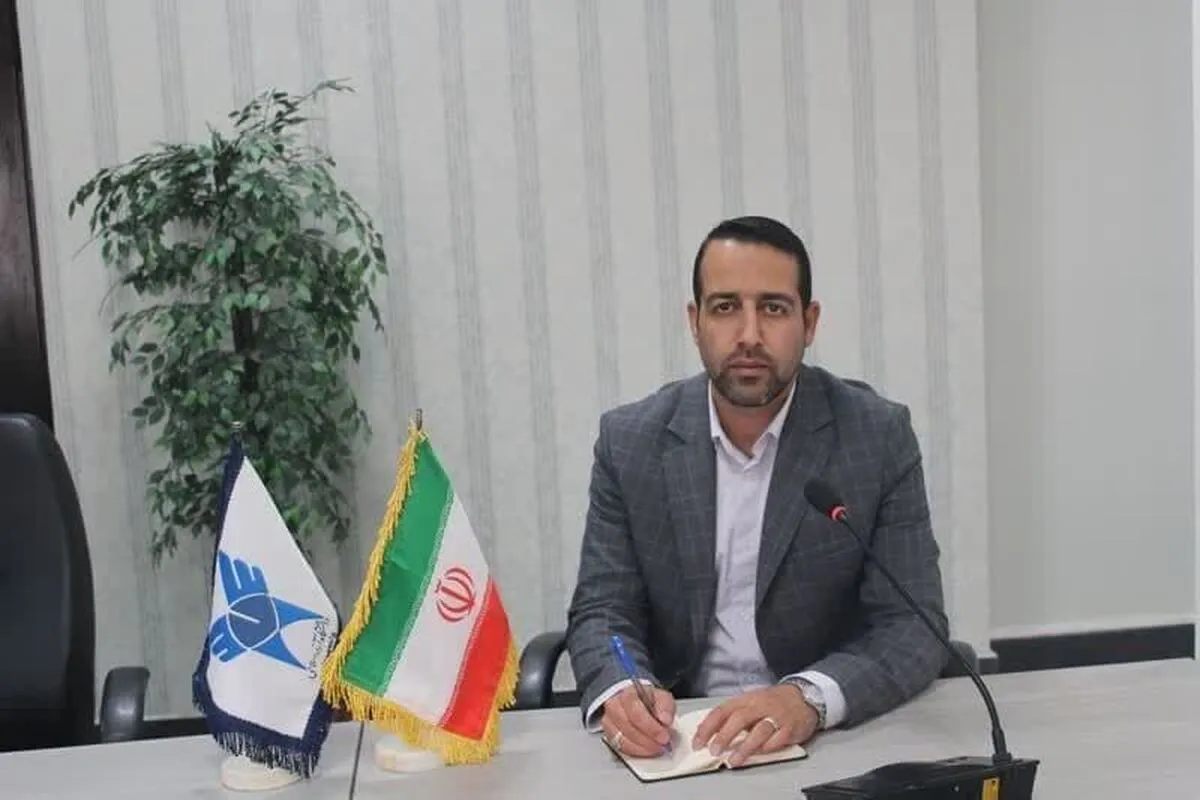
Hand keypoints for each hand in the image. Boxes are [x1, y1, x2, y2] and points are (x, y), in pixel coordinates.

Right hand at [600, 685, 676, 757]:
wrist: (635, 701)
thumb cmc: (647, 699)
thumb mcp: (661, 697)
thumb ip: (665, 706)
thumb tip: (665, 719)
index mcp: (628, 694)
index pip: (636, 711)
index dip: (650, 727)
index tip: (664, 735)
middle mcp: (614, 706)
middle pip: (628, 727)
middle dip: (648, 739)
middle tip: (662, 743)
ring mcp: (609, 721)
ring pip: (622, 739)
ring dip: (642, 747)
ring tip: (656, 747)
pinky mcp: (609, 735)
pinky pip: (620, 747)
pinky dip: (636, 751)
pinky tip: (646, 749)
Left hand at [691, 684, 817, 766]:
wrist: (804, 696)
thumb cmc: (773, 701)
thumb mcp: (750, 702)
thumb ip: (731, 714)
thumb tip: (708, 730)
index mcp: (746, 699)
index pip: (722, 710)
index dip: (708, 726)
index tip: (698, 742)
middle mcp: (760, 706)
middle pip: (739, 719)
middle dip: (724, 736)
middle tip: (713, 751)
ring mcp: (776, 717)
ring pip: (758, 731)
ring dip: (744, 747)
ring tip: (733, 761)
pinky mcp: (790, 728)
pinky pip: (777, 740)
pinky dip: (766, 748)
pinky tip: (757, 755)